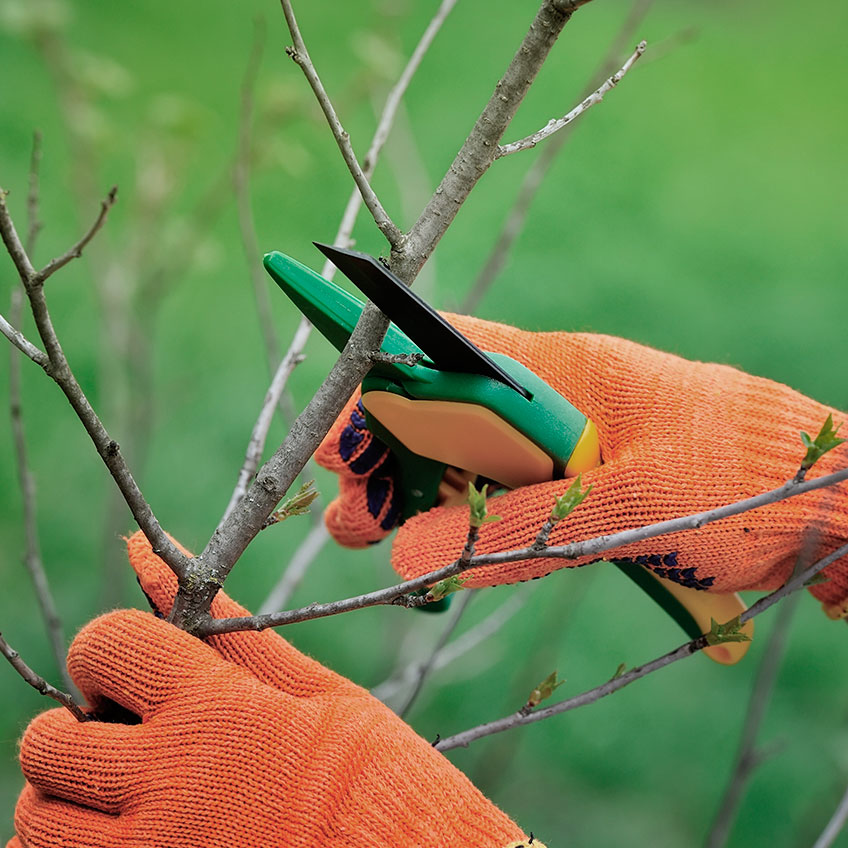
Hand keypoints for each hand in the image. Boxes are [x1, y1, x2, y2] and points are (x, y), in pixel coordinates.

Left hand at [10, 533, 537, 847]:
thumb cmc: (362, 762)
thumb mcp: (304, 684)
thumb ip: (221, 621)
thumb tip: (145, 551)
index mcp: (209, 707)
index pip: (103, 644)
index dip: (113, 649)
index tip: (140, 670)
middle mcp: (166, 781)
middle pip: (47, 743)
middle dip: (77, 731)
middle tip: (127, 739)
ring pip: (37, 825)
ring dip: (65, 804)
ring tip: (122, 797)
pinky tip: (131, 837)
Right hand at [316, 314, 847, 616]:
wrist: (832, 502)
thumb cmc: (740, 480)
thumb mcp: (619, 507)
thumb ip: (513, 532)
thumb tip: (406, 556)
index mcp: (563, 372)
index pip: (452, 353)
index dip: (384, 380)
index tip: (335, 424)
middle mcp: (559, 401)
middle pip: (452, 416)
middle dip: (390, 456)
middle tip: (342, 507)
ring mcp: (573, 444)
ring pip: (477, 460)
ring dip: (423, 494)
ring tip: (371, 537)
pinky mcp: (589, 485)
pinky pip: (512, 496)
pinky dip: (471, 519)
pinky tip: (439, 549)